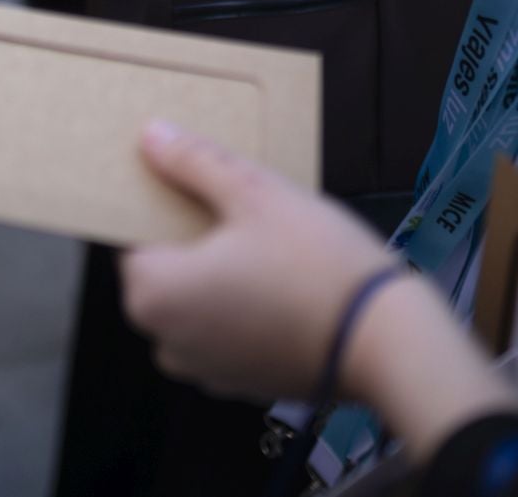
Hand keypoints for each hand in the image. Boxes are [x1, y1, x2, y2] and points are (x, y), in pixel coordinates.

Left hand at [123, 122, 517, 456]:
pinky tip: (278, 278)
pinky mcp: (241, 382)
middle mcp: (166, 340)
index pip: (131, 236)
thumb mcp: (254, 194)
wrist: (385, 344)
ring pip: (195, 300)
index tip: (193, 184)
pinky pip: (224, 330)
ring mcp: (204, 369)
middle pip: (163, 268)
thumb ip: (194, 163)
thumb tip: (151, 136)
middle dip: (191, 237)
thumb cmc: (315, 264)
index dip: (160, 204)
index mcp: (152, 294)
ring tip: (264, 240)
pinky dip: (239, 304)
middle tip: (240, 206)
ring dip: (217, 270)